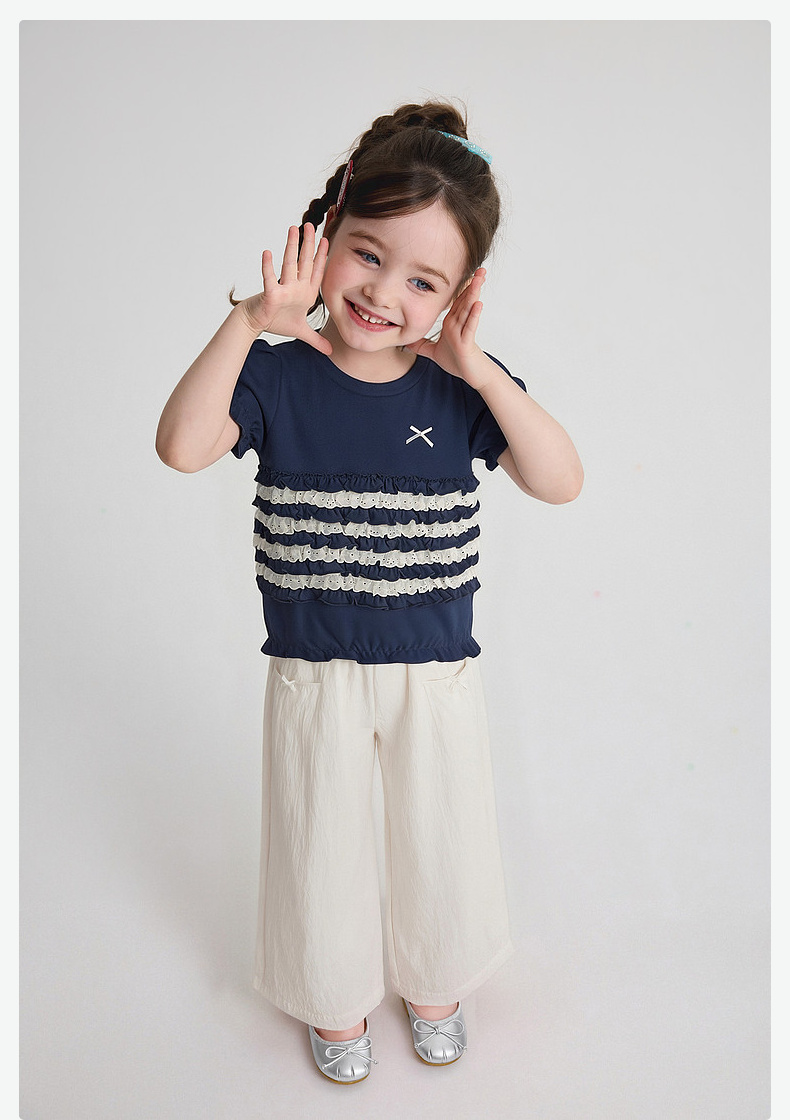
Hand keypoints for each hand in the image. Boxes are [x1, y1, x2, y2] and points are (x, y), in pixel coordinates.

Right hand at [237, 223, 331, 355]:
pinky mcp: (271, 294)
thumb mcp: (302, 333)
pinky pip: (269, 279)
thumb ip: (317, 340)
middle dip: (309, 243)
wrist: (257, 323)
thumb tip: (330, 352)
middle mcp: (295, 286)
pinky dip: (268, 267)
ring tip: (293, 228)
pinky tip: (267, 252)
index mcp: (306, 292)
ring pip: (289, 264)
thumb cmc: (278, 321)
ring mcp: (283, 288)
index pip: (317, 271)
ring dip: (291, 246)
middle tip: (313, 224)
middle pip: (304, 261)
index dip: (323, 257)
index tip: (327, 241)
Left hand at [407, 268, 486, 382]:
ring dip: (474, 293)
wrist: (471, 376)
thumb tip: (406, 342)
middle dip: (471, 283)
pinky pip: (470, 327)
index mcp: (452, 323)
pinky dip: (474, 316)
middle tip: (478, 267)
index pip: (455, 300)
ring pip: (469, 309)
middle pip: (464, 299)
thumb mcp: (433, 352)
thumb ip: (421, 346)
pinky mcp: (467, 343)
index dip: (458, 285)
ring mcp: (464, 332)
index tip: (460, 270)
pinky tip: (478, 304)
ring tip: (479, 278)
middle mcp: (459, 324)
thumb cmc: (457, 362)